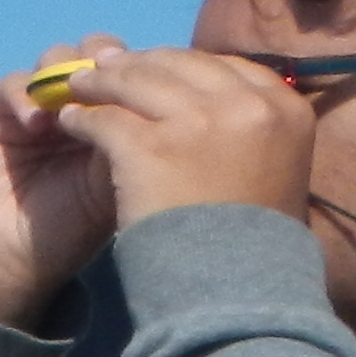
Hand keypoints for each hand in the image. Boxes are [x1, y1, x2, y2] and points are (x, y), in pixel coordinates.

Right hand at [0, 39, 128, 330]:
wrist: (6, 261)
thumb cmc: (70, 231)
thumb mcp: (120, 184)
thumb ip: (138, 139)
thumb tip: (158, 95)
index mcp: (115, 122)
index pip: (134, 74)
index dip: (142, 70)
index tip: (151, 87)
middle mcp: (77, 107)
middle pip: (100, 53)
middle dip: (109, 63)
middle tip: (115, 84)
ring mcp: (36, 106)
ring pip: (59, 57)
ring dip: (69, 71)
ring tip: (74, 101)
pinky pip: (13, 84)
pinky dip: (25, 95)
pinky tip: (35, 124)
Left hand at [55, 47, 318, 230]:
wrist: (235, 292)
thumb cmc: (254, 244)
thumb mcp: (275, 171)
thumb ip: (252, 129)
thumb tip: (213, 98)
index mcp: (285, 108)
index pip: (224, 67)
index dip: (181, 66)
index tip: (155, 70)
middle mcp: (248, 105)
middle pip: (178, 65)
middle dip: (138, 64)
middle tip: (106, 68)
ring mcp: (199, 122)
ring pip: (135, 81)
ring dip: (101, 82)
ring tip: (77, 88)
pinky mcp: (151, 147)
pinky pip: (104, 117)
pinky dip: (82, 117)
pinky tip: (69, 122)